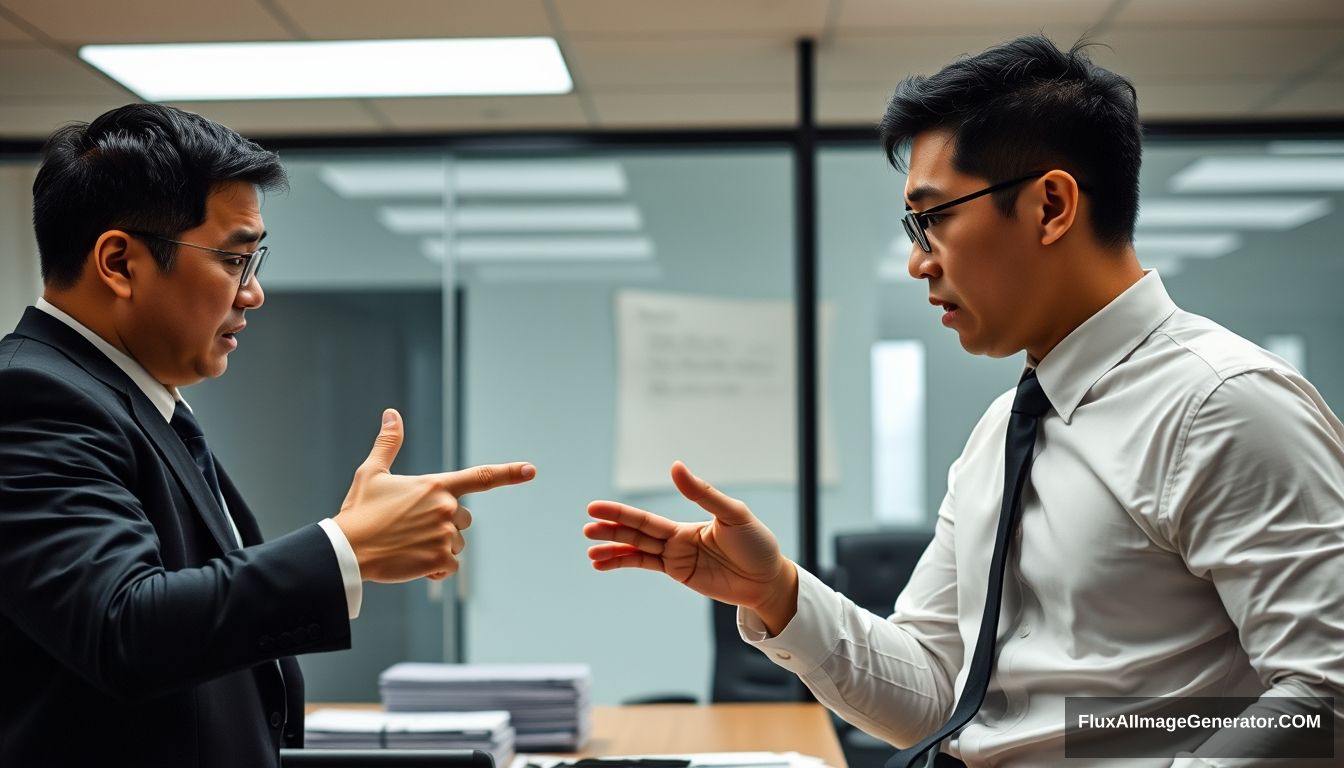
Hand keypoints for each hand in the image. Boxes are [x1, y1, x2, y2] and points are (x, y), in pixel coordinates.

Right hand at [335, 409, 534, 582]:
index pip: (481, 477)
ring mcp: (444, 535)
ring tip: (407, 545)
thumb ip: (388, 443)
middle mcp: (446, 508)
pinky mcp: (439, 560)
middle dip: (444, 524)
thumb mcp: (372, 473)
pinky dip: (434, 568)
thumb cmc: (359, 512)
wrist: (346, 550)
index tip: (531, 470)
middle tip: (411, 527)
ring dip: (438, 547)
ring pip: (456, 544)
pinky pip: (449, 566)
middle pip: (464, 518)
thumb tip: (392, 413)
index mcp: (436, 485)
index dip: (509, 473)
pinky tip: (412, 563)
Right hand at [584, 461, 798, 631]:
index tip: (595, 508)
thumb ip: (702, 493)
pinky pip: (645, 566)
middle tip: (585, 525)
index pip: (645, 519)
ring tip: (589, 548)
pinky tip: (602, 564)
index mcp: (685, 525)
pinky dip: (623, 564)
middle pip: (636, 532)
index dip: (620, 514)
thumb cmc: (756, 543)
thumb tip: (675, 466)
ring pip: (636, 550)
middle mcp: (676, 539)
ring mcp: (675, 558)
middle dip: (611, 529)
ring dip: (612, 548)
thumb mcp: (732, 514)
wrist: (767, 579)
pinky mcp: (679, 574)